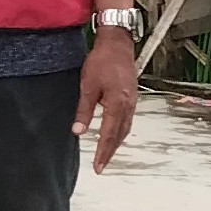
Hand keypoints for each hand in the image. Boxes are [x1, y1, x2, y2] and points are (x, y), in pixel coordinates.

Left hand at [73, 29, 137, 173]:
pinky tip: (114, 133)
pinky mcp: (131, 97)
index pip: (109, 135)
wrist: (117, 44)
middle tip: (101, 166)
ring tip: (106, 154)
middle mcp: (128, 106)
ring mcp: (132, 102)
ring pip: (125, 129)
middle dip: (110, 152)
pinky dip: (120, 131)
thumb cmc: (102, 61)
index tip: (98, 166)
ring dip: (116, 143)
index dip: (103, 152)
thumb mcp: (88, 86)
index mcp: (117, 104)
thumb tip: (78, 131)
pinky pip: (127, 120)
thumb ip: (84, 110)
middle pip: (119, 135)